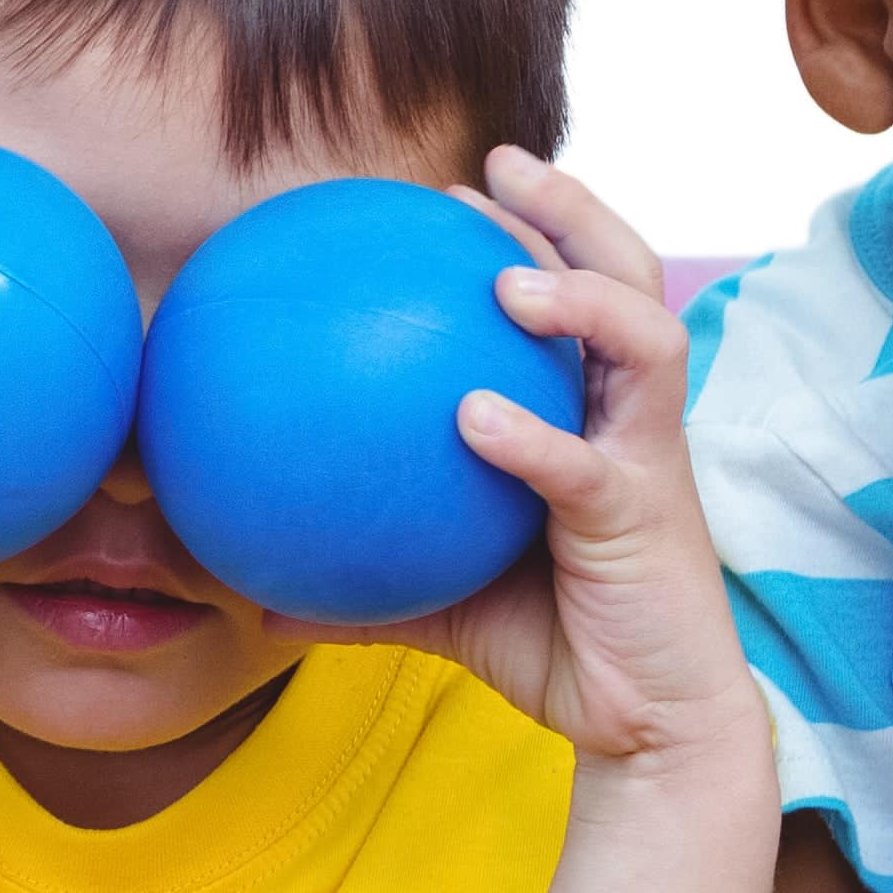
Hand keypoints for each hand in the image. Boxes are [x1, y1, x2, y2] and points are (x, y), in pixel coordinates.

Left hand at [278, 150, 762, 783]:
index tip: (452, 191)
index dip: (530, 225)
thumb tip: (243, 593)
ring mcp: (648, 462)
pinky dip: (531, 436)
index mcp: (593, 413)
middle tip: (495, 165)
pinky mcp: (646, 520)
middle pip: (628, 275)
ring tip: (506, 279)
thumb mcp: (436, 602)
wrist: (643, 727)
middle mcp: (631, 419)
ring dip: (579, 296)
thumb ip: (356, 579)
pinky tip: (473, 419)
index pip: (577, 290)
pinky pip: (586, 467)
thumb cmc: (549, 644)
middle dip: (572, 207)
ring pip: (645, 340)